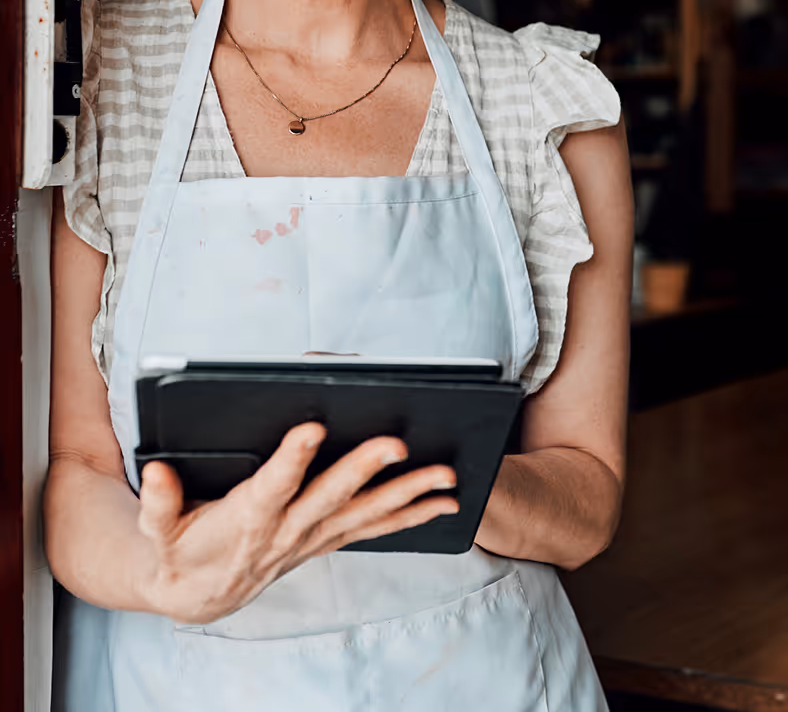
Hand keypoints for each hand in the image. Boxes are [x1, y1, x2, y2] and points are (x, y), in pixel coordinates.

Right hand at [137, 424, 457, 623]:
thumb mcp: (156, 530)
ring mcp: (312, 537)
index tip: (312, 428)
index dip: (292, 459)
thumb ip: (157, 502)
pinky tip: (444, 503)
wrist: (198, 595)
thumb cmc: (178, 550)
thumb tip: (157, 472)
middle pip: (332, 496)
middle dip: (365, 468)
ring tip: (446, 476)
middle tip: (397, 443)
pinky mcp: (326, 540)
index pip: (273, 486)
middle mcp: (287, 529)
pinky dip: (411, 516)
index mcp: (247, 518)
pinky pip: (375, 529)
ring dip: (408, 495)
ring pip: (366, 514)